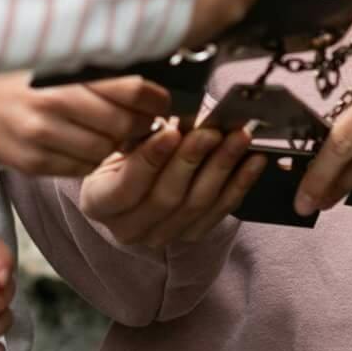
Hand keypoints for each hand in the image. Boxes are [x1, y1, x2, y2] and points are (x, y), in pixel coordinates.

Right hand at [0, 72, 170, 176]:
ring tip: (115, 132)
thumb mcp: (56, 60)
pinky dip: (91, 158)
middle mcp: (52, 105)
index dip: (156, 98)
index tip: (162, 101)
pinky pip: (81, 168)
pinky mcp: (33, 163)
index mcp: (64, 74)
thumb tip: (152, 73)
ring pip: (105, 151)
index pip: (131, 89)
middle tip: (144, 119)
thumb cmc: (20, 78)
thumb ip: (97, 67)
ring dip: (117, 145)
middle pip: (123, 124)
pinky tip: (87, 143)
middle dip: (141, 124)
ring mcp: (41, 138)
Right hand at [79, 123, 264, 247]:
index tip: (170, 132)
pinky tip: (252, 161)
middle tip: (209, 131)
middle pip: (165, 197)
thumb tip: (176, 115)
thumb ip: (141, 131)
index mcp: (99, 203)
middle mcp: (128, 227)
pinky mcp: (191, 234)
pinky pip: (220, 211)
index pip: (125, 187)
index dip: (150, 160)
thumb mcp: (120, 138)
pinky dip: (240, 183)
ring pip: (197, 204)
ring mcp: (162, 235)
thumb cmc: (124, 150)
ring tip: (236, 138)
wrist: (134, 175)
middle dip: (191, 160)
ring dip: (221, 167)